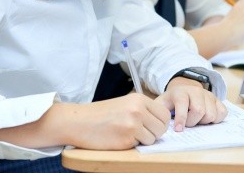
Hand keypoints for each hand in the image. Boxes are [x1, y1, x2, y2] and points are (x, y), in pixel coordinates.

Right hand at [35, 93, 171, 149]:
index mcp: (138, 99)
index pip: (164, 114)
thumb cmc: (101, 114)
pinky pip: (141, 145)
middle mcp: (138, 109)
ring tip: (128, 134)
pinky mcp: (126, 138)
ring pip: (153, 138)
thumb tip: (161, 122)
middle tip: (140, 133)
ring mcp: (133, 124)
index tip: (151, 126)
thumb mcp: (124, 104)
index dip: (160, 123)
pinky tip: (121, 138)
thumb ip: (142, 110)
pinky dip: (133, 144)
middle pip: (162, 127)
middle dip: (154, 133)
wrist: (79, 121)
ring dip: (144, 140)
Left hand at [155, 77, 227, 131]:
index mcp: (181, 92)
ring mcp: (208, 95)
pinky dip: (216, 120)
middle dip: (192, 122)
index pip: (182, 104)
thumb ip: (158, 112)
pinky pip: (222, 113)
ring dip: (203, 122)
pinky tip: (206, 119)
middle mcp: (196, 91)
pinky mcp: (218, 100)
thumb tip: (158, 123)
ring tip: (196, 120)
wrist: (184, 89)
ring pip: (211, 114)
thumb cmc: (172, 101)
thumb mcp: (161, 103)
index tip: (179, 130)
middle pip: (199, 111)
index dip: (181, 118)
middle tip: (187, 123)